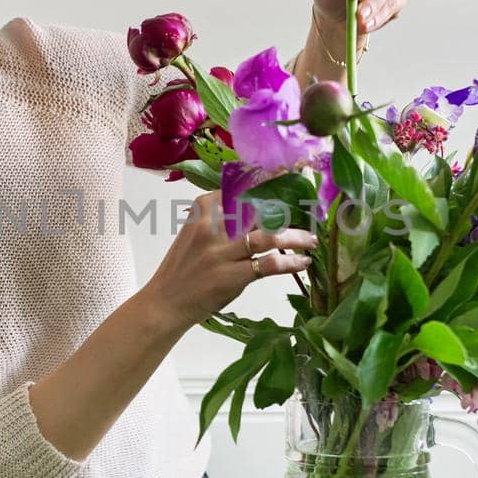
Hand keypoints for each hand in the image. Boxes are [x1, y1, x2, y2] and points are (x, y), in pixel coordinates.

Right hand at [142, 191, 315, 330]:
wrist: (166, 302)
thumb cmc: (184, 267)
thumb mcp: (195, 232)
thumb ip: (220, 216)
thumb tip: (257, 204)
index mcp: (203, 210)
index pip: (242, 188)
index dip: (268, 182)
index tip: (290, 175)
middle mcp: (212, 227)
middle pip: (260, 209)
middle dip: (288, 208)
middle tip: (309, 209)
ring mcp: (222, 252)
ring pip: (269, 235)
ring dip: (296, 236)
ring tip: (311, 239)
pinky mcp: (231, 276)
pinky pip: (269, 264)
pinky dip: (290, 262)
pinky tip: (302, 262)